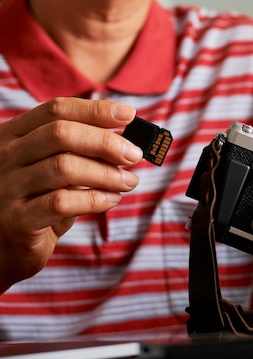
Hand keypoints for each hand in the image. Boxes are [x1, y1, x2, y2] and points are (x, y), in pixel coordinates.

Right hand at [0, 97, 141, 290]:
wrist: (0, 249)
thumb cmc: (34, 202)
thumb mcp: (50, 168)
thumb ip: (78, 150)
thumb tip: (126, 139)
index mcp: (13, 135)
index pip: (56, 109)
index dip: (95, 110)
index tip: (129, 114)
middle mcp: (5, 156)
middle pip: (61, 133)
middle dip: (105, 141)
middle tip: (133, 154)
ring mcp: (7, 188)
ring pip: (64, 167)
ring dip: (106, 173)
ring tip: (129, 181)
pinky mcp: (16, 220)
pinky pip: (61, 202)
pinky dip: (94, 199)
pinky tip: (112, 199)